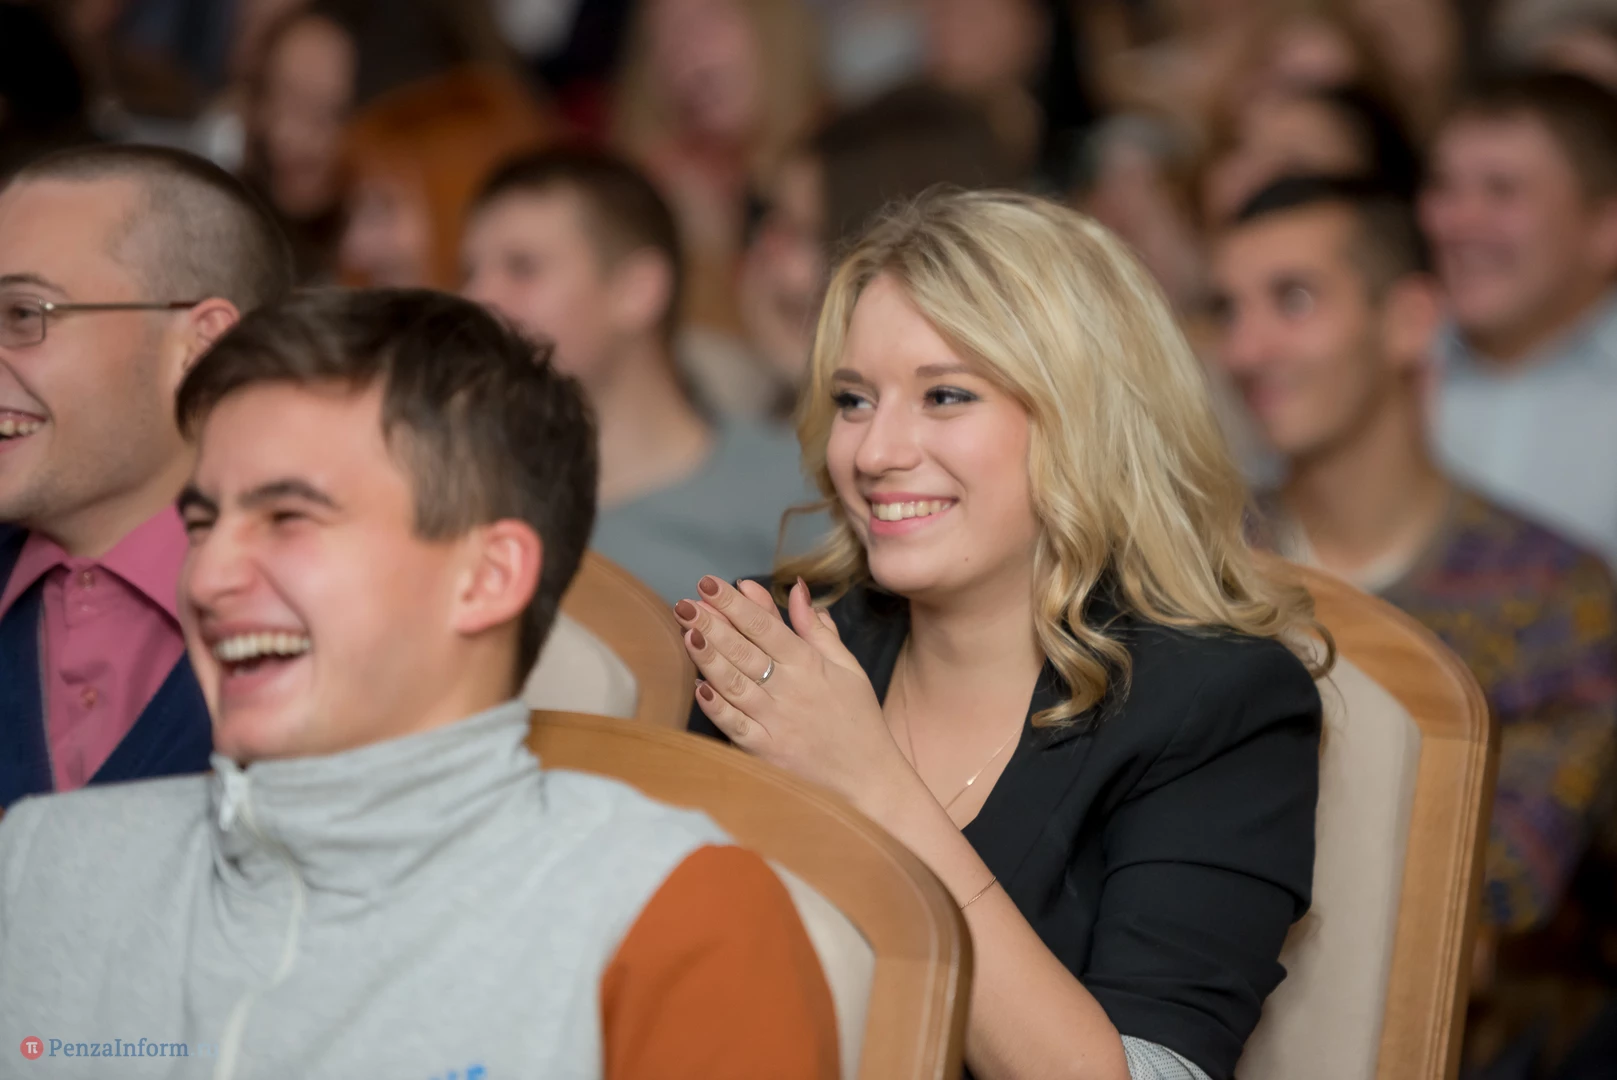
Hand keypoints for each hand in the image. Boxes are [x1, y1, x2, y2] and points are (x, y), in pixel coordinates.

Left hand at [674, 576, 914, 805]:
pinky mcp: (765, 751)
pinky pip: (735, 725)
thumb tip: (797, 589)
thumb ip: (816, 629)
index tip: (709, 583)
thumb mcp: (847, 668)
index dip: (735, 603)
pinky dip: (717, 706)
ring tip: (687, 631)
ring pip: (734, 683)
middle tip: (685, 603)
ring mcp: (776, 721)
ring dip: (708, 656)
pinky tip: (699, 686)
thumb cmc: (858, 720)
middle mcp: (790, 689)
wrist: (869, 781)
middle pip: (744, 650)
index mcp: (810, 665)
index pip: (764, 626)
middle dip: (712, 623)